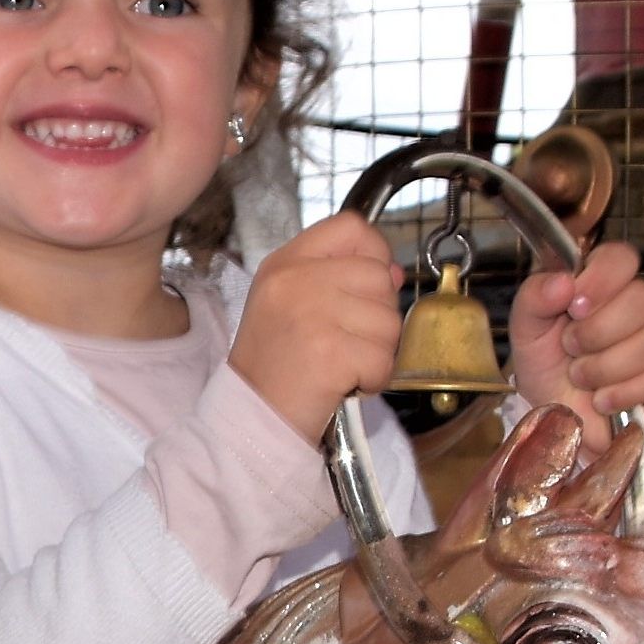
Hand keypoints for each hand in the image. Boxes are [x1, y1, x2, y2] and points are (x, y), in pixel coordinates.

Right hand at [226, 211, 404, 444]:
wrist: (250, 416)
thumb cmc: (273, 364)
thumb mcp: (289, 304)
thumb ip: (338, 277)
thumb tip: (393, 273)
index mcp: (284, 263)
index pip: (352, 227)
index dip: (373, 254)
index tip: (362, 288)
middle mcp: (296, 280)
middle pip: (380, 276)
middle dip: (376, 315)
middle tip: (344, 341)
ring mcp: (313, 314)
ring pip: (390, 321)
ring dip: (377, 351)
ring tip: (342, 364)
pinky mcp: (331, 352)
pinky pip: (385, 359)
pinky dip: (373, 379)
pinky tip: (345, 383)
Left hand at [509, 239, 643, 451]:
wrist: (557, 417)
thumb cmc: (547, 365)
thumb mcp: (527, 330)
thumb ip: (534, 299)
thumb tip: (562, 281)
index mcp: (602, 286)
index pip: (621, 258)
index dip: (602, 278)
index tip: (575, 305)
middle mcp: (636, 307)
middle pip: (642, 298)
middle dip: (597, 332)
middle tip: (571, 348)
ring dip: (603, 368)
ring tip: (581, 377)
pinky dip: (622, 393)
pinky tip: (602, 399)